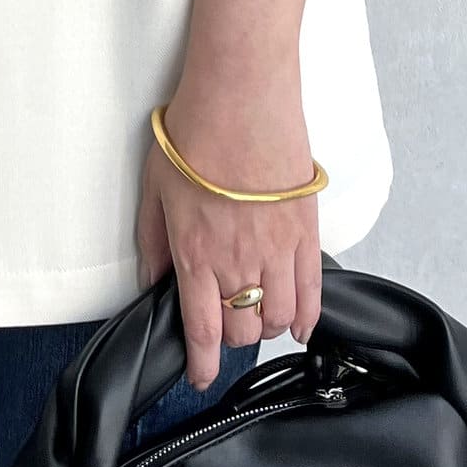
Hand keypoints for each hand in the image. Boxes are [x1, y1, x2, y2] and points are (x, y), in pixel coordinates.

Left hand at [135, 68, 323, 390]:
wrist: (241, 91)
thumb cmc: (194, 130)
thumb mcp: (154, 187)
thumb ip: (153, 243)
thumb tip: (152, 283)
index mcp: (195, 253)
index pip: (203, 329)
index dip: (203, 363)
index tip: (200, 375)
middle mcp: (239, 261)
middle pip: (244, 328)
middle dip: (233, 337)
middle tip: (225, 328)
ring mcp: (278, 248)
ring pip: (279, 316)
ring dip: (267, 326)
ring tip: (257, 318)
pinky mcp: (306, 229)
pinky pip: (313, 289)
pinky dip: (308, 315)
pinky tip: (300, 325)